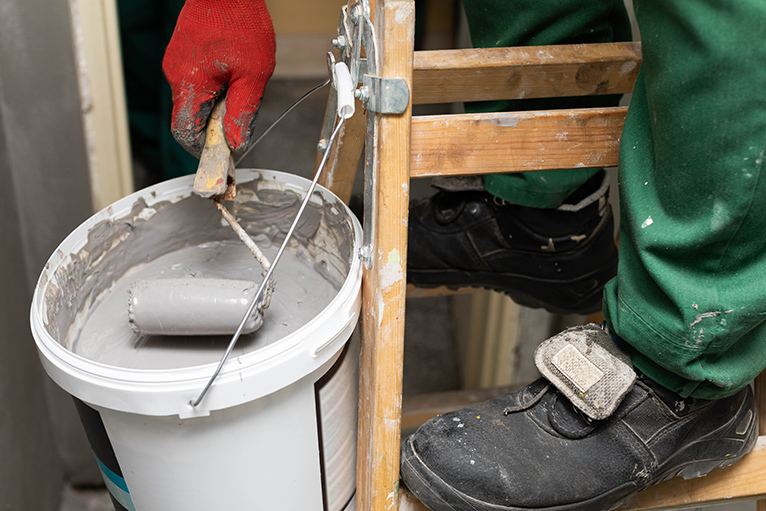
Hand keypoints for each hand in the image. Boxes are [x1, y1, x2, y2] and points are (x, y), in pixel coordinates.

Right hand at [163, 0, 275, 157]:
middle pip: (190, 119)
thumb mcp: (254, 75)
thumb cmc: (241, 21)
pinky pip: (195, 83)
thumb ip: (243, 111)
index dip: (204, 150)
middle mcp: (176, 75)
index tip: (223, 156)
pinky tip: (232, 74)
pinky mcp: (181, 55)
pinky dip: (213, 89)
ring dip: (216, 106)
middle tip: (240, 119)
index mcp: (190, 83)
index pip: (185, 133)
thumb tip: (237, 143)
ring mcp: (175, 64)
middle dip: (215, 127)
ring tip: (240, 86)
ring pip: (194, 101)